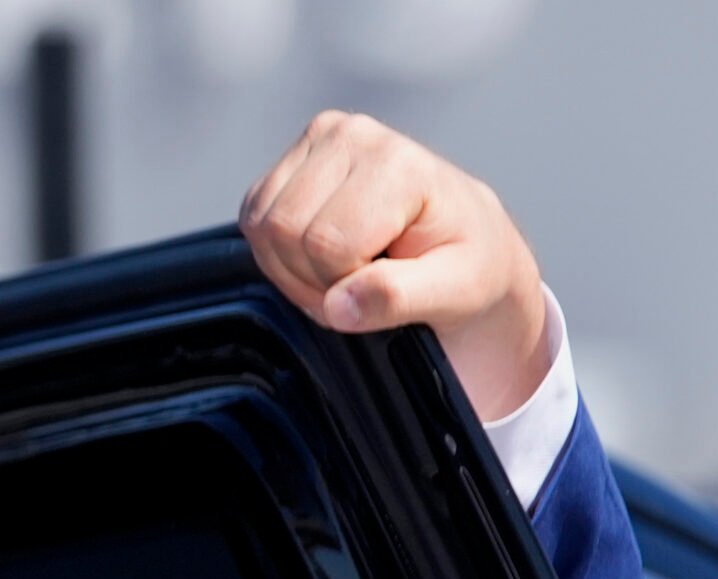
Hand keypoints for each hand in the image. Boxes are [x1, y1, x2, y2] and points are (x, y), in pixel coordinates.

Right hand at [241, 110, 549, 419]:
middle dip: (312, 279)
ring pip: (261, 226)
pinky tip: (321, 252)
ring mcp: (320, 139)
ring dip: (292, 268)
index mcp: (397, 163)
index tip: (380, 290)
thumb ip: (397, 298)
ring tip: (342, 270)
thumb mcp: (455, 290)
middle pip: (285, 231)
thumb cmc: (465, 261)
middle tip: (357, 286)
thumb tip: (339, 304)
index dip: (342, 286)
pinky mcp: (292, 159)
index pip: (328, 244)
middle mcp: (354, 136)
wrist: (464, 237)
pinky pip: (252, 219)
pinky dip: (277, 251)